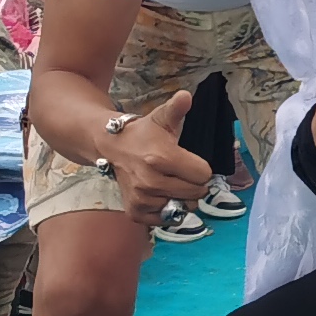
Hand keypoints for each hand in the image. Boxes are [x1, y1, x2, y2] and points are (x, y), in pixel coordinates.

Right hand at [104, 91, 215, 217]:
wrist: (112, 147)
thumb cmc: (143, 133)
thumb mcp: (161, 118)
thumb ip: (176, 108)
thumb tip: (185, 96)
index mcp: (162, 158)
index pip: (203, 174)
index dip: (201, 168)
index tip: (189, 161)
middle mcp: (151, 181)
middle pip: (196, 193)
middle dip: (194, 184)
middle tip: (180, 173)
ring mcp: (142, 199)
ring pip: (182, 207)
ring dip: (180, 197)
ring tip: (168, 182)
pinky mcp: (135, 212)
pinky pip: (165, 219)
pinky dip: (166, 209)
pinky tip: (158, 194)